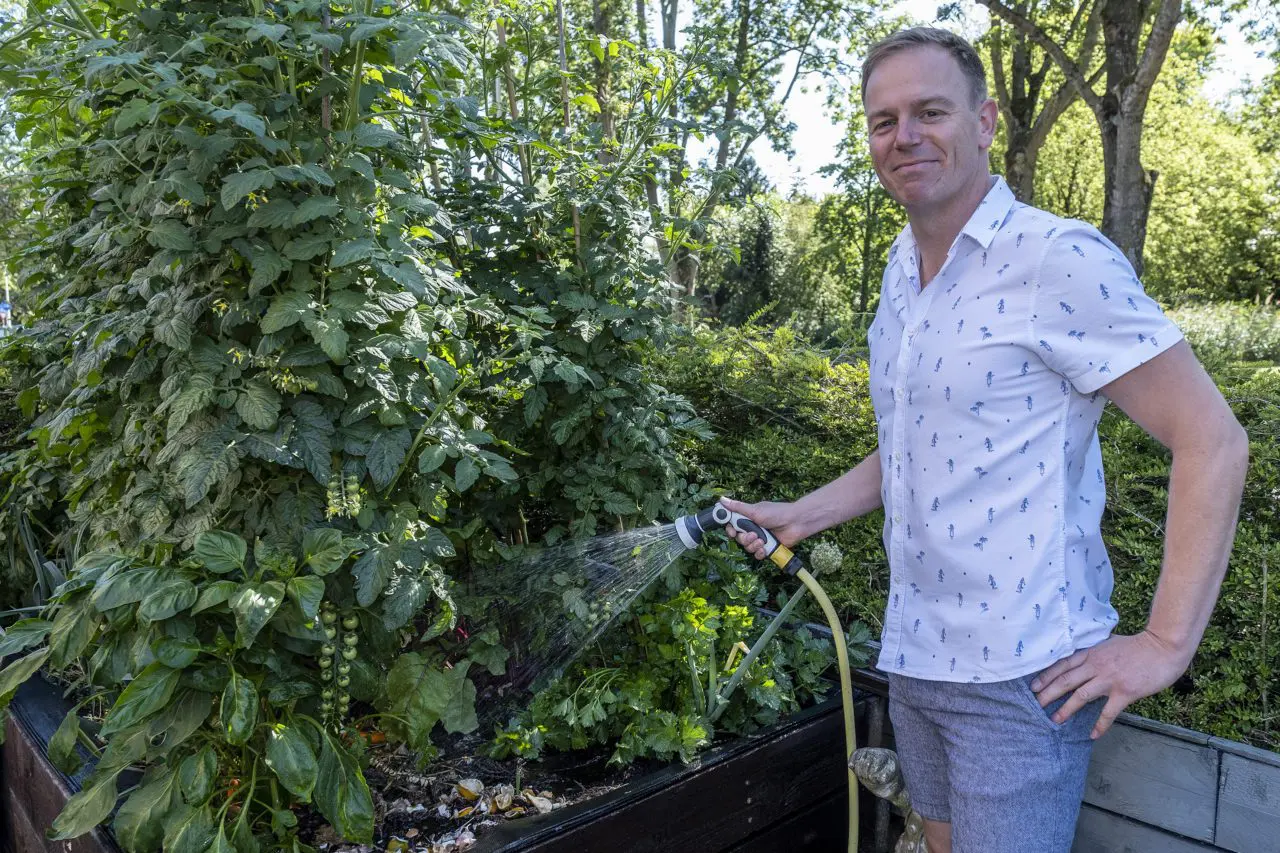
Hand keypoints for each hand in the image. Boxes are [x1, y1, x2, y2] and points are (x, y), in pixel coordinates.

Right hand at [717, 496, 807, 559]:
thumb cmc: (777, 513)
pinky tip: (764, 549)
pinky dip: (759, 553)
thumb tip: (721, 499)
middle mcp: (753, 528)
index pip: (732, 525)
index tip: (732, 531)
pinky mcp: (767, 548)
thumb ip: (737, 507)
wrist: (795, 523)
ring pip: (747, 547)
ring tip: (762, 541)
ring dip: (753, 545)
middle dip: (744, 538)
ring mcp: (760, 539)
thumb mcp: (755, 510)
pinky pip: (757, 554)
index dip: (730, 530)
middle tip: (753, 534)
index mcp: (748, 518)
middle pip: (739, 538)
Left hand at [1030, 630, 1191, 738]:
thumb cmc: (1137, 645)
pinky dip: (1100, 725)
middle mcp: (1096, 665)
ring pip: (1081, 696)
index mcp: (1091, 653)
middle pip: (1066, 680)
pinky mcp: (1125, 692)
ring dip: (1066, 709)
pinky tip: (1092, 734)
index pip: (1062, 665)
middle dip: (1048, 693)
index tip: (1033, 686)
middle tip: (1035, 705)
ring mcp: (1109, 679)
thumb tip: (1080, 658)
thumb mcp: (1108, 642)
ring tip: (1054, 720)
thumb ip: (1093, 651)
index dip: (1046, 676)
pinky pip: (1108, 712)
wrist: (1163, 647)